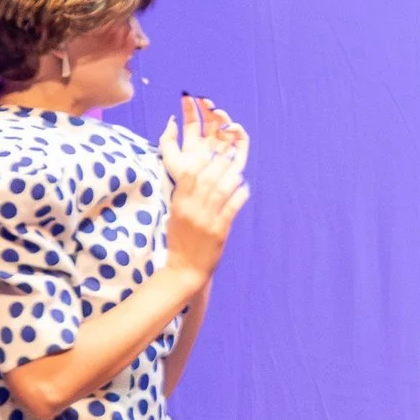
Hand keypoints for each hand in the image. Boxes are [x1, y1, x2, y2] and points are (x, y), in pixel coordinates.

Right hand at [159, 97, 250, 279]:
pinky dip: (239, 195)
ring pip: (221, 191)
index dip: (201, 160)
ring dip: (231, 176)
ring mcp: (206, 220)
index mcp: (179, 205)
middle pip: (207, 179)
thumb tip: (193, 174)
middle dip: (219, 163)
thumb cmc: (179, 241)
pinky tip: (245, 186)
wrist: (184, 269)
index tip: (210, 149)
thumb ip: (183, 197)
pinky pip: (231, 208)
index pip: (188, 176)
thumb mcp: (174, 216)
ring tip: (238, 167)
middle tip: (229, 150)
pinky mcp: (220, 231)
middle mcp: (192, 210)